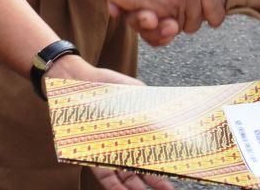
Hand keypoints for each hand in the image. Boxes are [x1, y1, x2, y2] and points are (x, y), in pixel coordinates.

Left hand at [44, 57, 175, 189]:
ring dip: (138, 188)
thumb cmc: (109, 85)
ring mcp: (109, 151)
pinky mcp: (92, 155)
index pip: (153, 153)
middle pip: (142, 169)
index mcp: (137, 132)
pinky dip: (116, 187)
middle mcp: (124, 145)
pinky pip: (105, 176)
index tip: (179, 171)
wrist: (80, 80)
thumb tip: (169, 121)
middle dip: (157, 181)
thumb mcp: (136, 93)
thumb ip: (150, 109)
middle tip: (170, 189)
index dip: (164, 164)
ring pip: (126, 177)